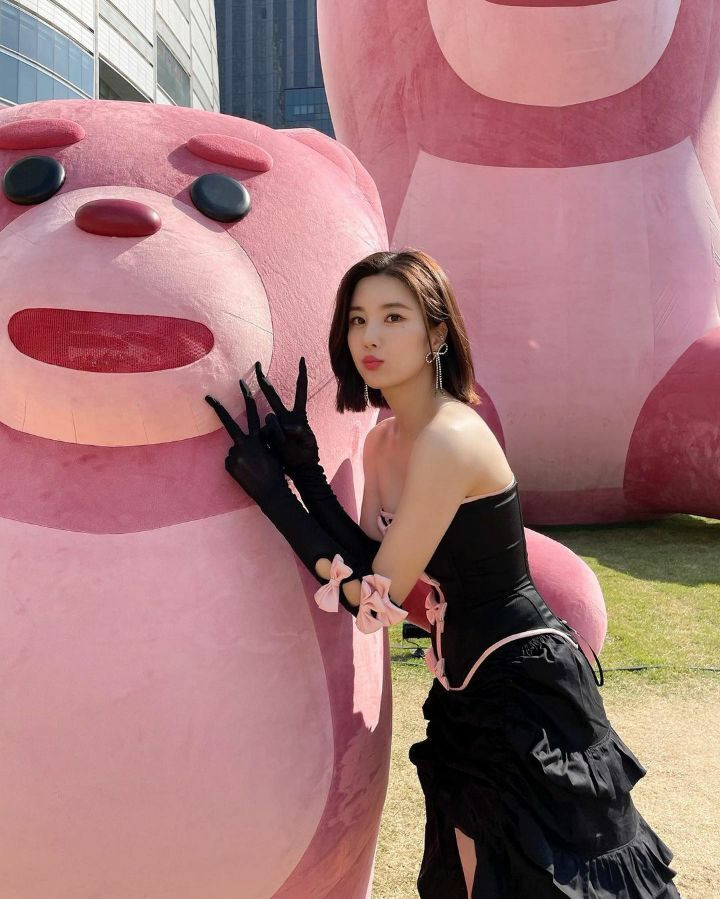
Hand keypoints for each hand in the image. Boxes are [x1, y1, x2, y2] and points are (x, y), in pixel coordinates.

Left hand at [205, 379, 286, 507]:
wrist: (271, 492)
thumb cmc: (277, 471)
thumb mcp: (273, 451)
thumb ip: (262, 441)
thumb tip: (254, 437)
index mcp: (257, 439)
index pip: (251, 414)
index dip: (247, 398)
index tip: (240, 384)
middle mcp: (243, 445)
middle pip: (229, 423)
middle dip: (219, 408)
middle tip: (208, 396)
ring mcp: (234, 455)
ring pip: (234, 448)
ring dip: (241, 455)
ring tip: (253, 468)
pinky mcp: (229, 465)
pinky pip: (231, 460)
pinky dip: (237, 465)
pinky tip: (247, 473)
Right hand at [255, 357, 319, 471]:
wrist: (300, 469)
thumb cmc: (307, 454)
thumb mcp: (307, 442)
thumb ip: (299, 431)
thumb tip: (287, 426)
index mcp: (298, 415)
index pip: (300, 390)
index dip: (301, 375)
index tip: (301, 359)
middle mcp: (285, 417)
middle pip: (273, 395)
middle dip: (263, 380)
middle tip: (257, 364)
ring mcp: (276, 426)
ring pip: (268, 419)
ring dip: (276, 433)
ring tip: (284, 446)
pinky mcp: (269, 436)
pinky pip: (265, 432)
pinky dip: (271, 440)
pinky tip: (277, 450)